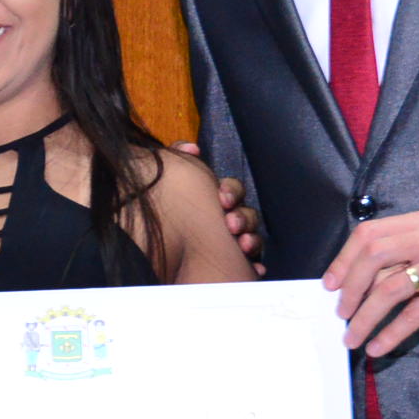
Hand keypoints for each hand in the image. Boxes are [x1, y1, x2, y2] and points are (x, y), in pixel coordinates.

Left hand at [171, 143, 262, 269]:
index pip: (233, 190)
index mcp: (219, 198)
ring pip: (252, 238)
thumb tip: (191, 148)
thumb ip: (181, 158)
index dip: (231, 192)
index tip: (222, 198)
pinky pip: (252, 264)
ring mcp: (236, 240)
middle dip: (242, 218)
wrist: (161, 241)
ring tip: (243, 244)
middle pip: (246, 214)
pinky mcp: (236, 262)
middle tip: (231, 224)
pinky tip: (256, 269)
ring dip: (251, 240)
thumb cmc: (175, 204)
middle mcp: (231, 218)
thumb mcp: (176, 178)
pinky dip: (255, 266)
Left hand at [322, 210, 418, 355]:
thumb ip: (393, 264)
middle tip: (341, 314)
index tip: (329, 287)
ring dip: (365, 318)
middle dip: (351, 289)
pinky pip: (412, 314)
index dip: (343, 261)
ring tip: (353, 337)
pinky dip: (390, 334)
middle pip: (374, 255)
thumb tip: (343, 286)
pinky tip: (378, 347)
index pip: (369, 234)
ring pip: (390, 288)